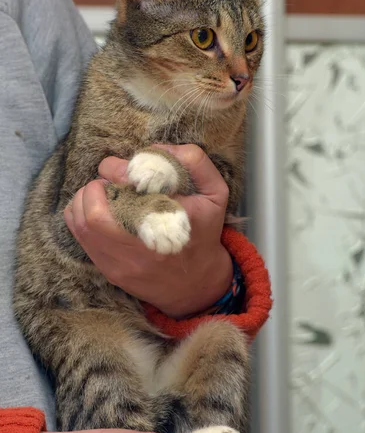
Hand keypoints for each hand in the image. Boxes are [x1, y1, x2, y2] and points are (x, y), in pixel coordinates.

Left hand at [64, 145, 232, 317]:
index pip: (130, 186)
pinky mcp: (111, 271)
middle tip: (107, 181)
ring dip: (84, 201)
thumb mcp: (215, 192)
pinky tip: (98, 213)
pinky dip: (80, 217)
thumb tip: (155, 149)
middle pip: (95, 212)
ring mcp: (124, 261)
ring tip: (101, 196)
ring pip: (81, 224)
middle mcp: (144, 244)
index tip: (122, 168)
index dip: (116, 169)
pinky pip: (81, 238)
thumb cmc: (203, 232)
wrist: (196, 283)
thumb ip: (194, 161)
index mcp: (173, 218)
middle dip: (95, 187)